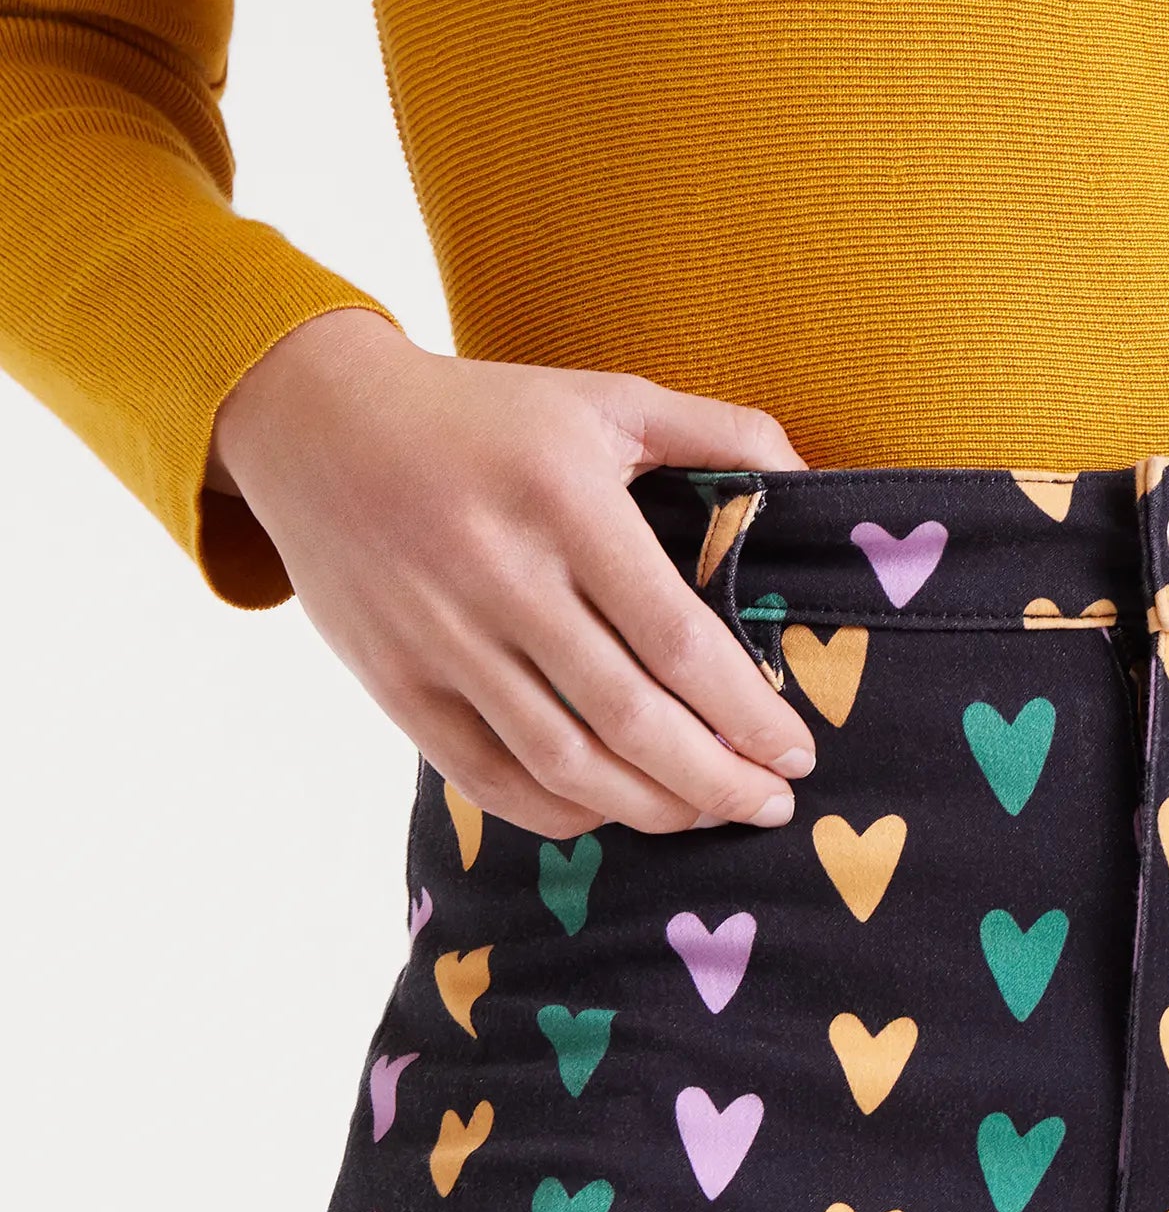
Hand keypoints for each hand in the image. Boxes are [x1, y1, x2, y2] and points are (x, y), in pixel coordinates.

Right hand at [208, 308, 817, 836]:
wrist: (315, 422)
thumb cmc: (484, 414)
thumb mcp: (604, 395)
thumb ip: (717, 430)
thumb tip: (809, 481)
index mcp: (565, 503)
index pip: (677, 638)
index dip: (746, 711)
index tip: (795, 751)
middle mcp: (502, 578)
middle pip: (631, 717)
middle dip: (718, 781)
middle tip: (773, 805)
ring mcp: (442, 639)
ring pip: (564, 763)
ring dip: (651, 808)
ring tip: (708, 816)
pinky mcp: (397, 683)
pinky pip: (488, 778)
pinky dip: (560, 812)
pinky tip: (613, 809)